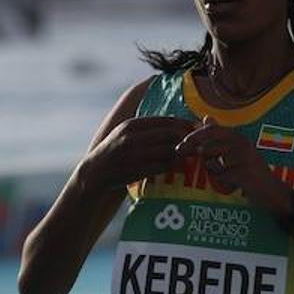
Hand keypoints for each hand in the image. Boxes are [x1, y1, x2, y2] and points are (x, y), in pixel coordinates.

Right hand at [80, 116, 194, 192]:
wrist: (96, 172)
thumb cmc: (115, 151)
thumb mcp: (126, 132)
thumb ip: (147, 127)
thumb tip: (175, 123)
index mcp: (132, 125)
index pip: (166, 121)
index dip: (185, 124)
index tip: (197, 128)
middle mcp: (133, 138)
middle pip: (170, 135)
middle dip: (187, 139)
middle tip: (197, 144)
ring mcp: (134, 155)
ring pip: (168, 151)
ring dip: (181, 154)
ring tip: (189, 155)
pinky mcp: (137, 170)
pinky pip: (163, 166)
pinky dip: (172, 165)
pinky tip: (176, 166)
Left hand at [174, 117, 288, 210]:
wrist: (272, 192)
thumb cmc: (251, 172)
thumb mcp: (237, 151)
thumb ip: (220, 135)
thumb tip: (206, 118)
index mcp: (237, 136)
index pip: (209, 131)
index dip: (192, 137)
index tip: (180, 147)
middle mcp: (241, 143)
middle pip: (207, 145)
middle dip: (196, 151)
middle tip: (186, 155)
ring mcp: (243, 157)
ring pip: (212, 163)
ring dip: (214, 172)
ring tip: (227, 176)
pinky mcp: (244, 172)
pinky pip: (221, 177)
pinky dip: (223, 183)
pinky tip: (234, 185)